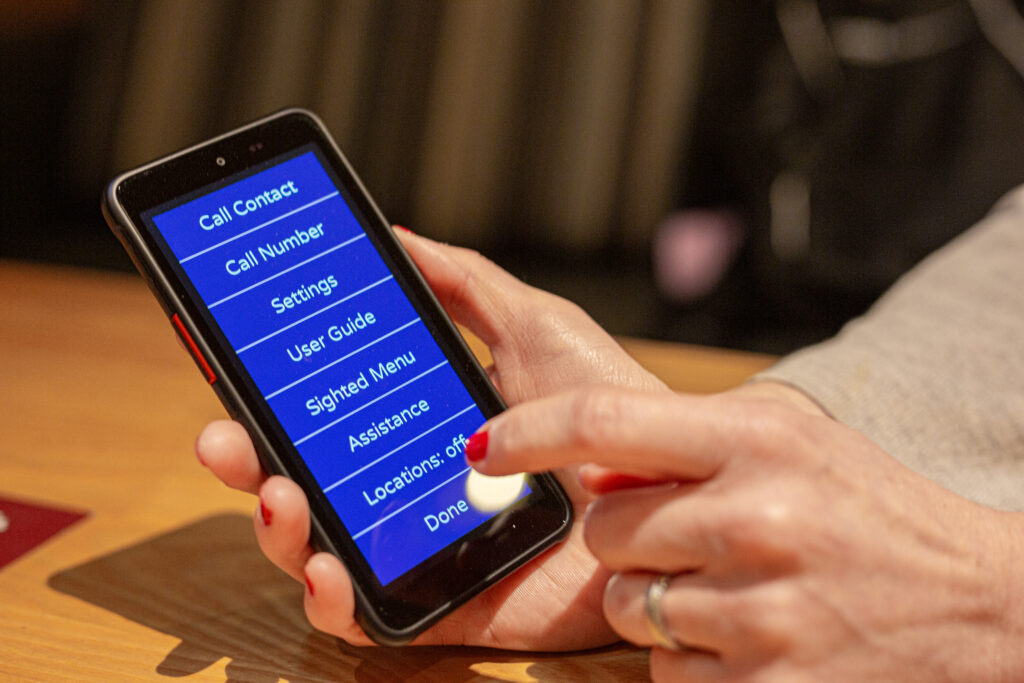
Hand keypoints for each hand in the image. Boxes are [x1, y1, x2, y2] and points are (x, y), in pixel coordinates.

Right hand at [197, 229, 666, 648]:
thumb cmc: (608, 399)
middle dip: (247, 463)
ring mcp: (421, 547)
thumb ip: (463, 282)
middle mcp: (405, 485)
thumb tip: (396, 233)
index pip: (318, 415)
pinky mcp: (447, 603)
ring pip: (319, 550)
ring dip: (279, 530)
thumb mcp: (531, 325)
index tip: (227, 370)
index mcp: (414, 423)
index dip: (265, 399)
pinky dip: (334, 601)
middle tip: (226, 440)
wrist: (671, 478)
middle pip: (300, 481)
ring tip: (280, 496)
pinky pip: (372, 617)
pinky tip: (329, 568)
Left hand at [469, 382, 1023, 679]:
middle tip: (693, 537)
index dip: (528, 431)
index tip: (481, 446)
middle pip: (604, 530)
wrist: (979, 602)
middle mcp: (752, 519)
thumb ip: (691, 436)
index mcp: (756, 439)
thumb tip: (589, 461)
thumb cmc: (871, 509)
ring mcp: (757, 611)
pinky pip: (666, 670)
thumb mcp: (791, 439)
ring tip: (740, 588)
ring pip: (626, 606)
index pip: (602, 422)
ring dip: (661, 602)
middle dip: (627, 538)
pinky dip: (693, 657)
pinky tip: (756, 635)